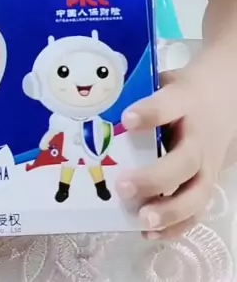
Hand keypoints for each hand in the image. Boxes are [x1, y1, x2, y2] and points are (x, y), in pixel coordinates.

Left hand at [117, 62, 233, 240]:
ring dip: (169, 210)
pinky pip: (196, 211)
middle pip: (184, 161)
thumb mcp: (162, 81)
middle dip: (155, 178)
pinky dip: (175, 226)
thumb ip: (134, 92)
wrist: (223, 99)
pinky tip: (149, 233)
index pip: (169, 106)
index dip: (149, 113)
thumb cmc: (181, 93)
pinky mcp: (207, 184)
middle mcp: (198, 137)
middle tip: (124, 186)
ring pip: (196, 194)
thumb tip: (91, 103)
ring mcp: (206, 165)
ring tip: (142, 220)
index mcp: (184, 103)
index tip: (127, 119)